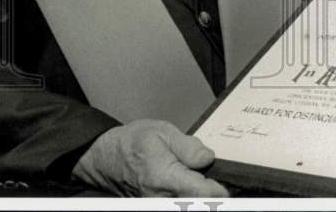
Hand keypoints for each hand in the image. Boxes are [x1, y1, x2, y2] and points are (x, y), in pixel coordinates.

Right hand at [72, 120, 229, 196]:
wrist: (106, 158)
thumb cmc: (133, 142)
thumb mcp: (162, 132)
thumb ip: (188, 146)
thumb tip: (208, 158)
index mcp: (164, 177)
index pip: (201, 193)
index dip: (220, 190)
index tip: (228, 182)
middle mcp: (161, 198)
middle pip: (198, 203)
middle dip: (212, 192)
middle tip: (218, 178)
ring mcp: (157, 205)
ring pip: (189, 204)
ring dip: (200, 195)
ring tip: (204, 179)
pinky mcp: (157, 206)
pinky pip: (180, 204)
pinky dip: (190, 197)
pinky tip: (194, 185)